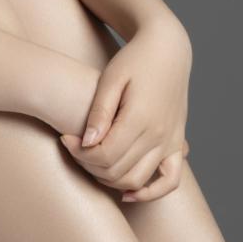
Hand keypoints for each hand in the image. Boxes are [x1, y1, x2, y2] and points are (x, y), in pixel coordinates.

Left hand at [59, 18, 191, 202]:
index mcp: (141, 117)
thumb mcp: (111, 78)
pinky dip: (150, 192)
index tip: (64, 139)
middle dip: (88, 165)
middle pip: (117, 171)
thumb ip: (99, 112)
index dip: (78, 154)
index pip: (104, 155)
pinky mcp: (178, 144)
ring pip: (138, 180)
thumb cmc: (135, 59)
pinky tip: (128, 192)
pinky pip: (170, 181)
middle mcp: (159, 134)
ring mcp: (172, 142)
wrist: (168, 49)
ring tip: (92, 161)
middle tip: (74, 147)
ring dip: (110, 180)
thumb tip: (86, 143)